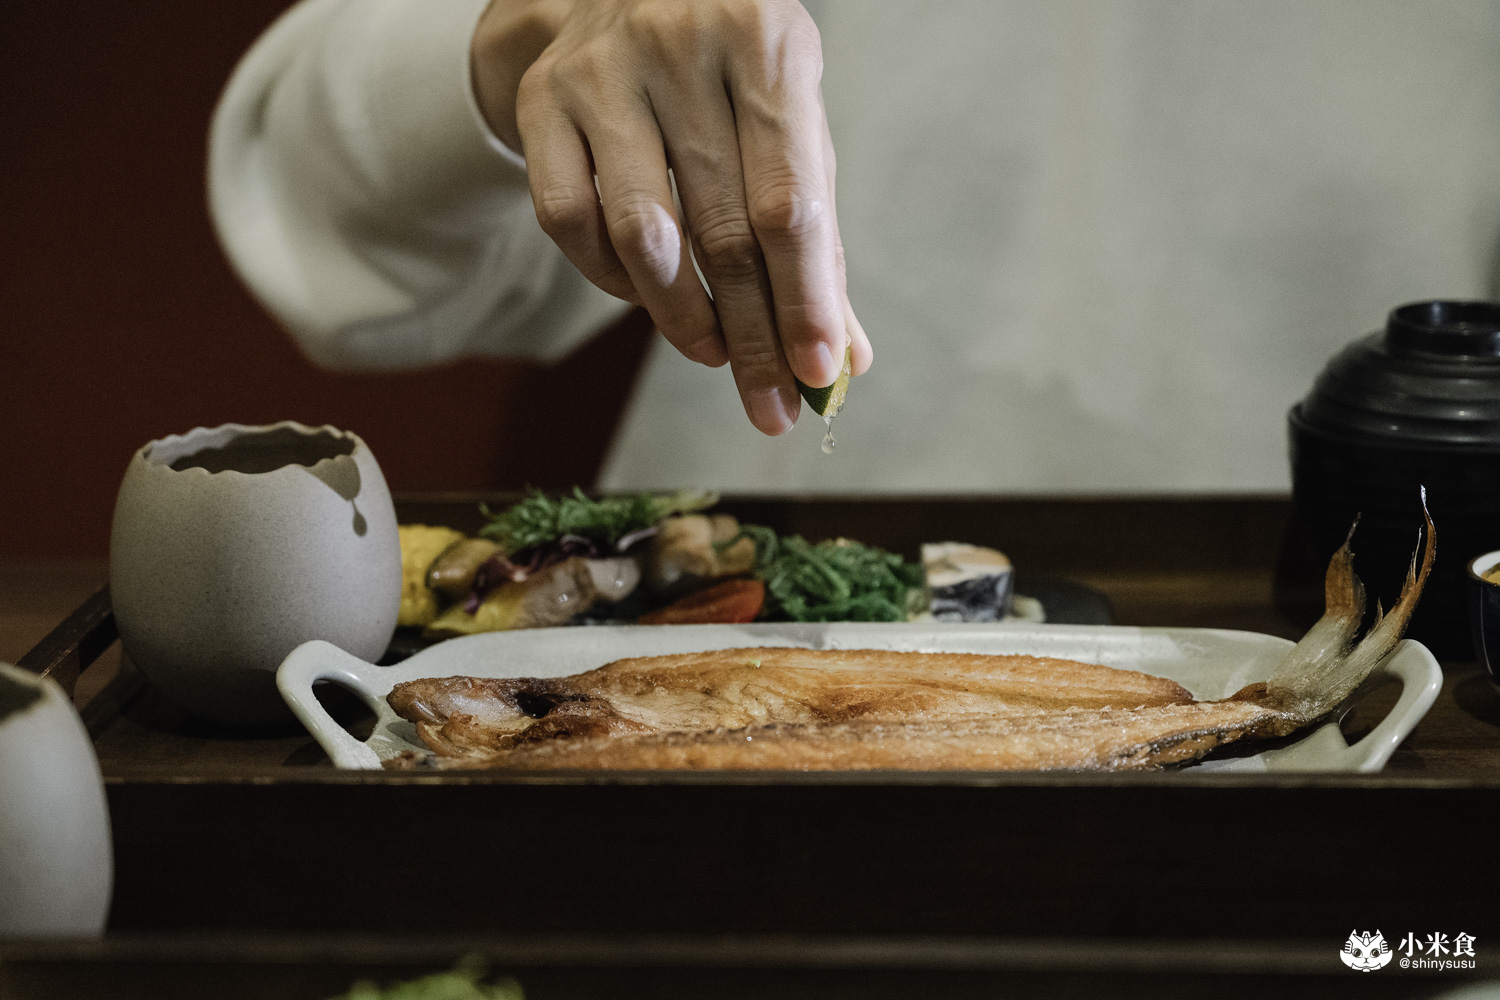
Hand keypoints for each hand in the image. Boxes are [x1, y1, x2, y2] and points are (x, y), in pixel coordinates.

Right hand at [472, 0, 871, 434]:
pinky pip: (568, 222)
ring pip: (641, 235)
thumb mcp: (791, 129)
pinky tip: (645, 293)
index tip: (819, 375)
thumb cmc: (731, 77)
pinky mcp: (543, 100)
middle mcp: (681, 46)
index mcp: (766, 42)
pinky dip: (612, 278)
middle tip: (770, 405)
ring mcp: (602, 72)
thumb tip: (845, 360)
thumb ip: (818, 240)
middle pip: (721, 230)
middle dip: (752, 336)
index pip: (790, 202)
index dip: (805, 300)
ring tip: (716, 353)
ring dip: (682, 317)